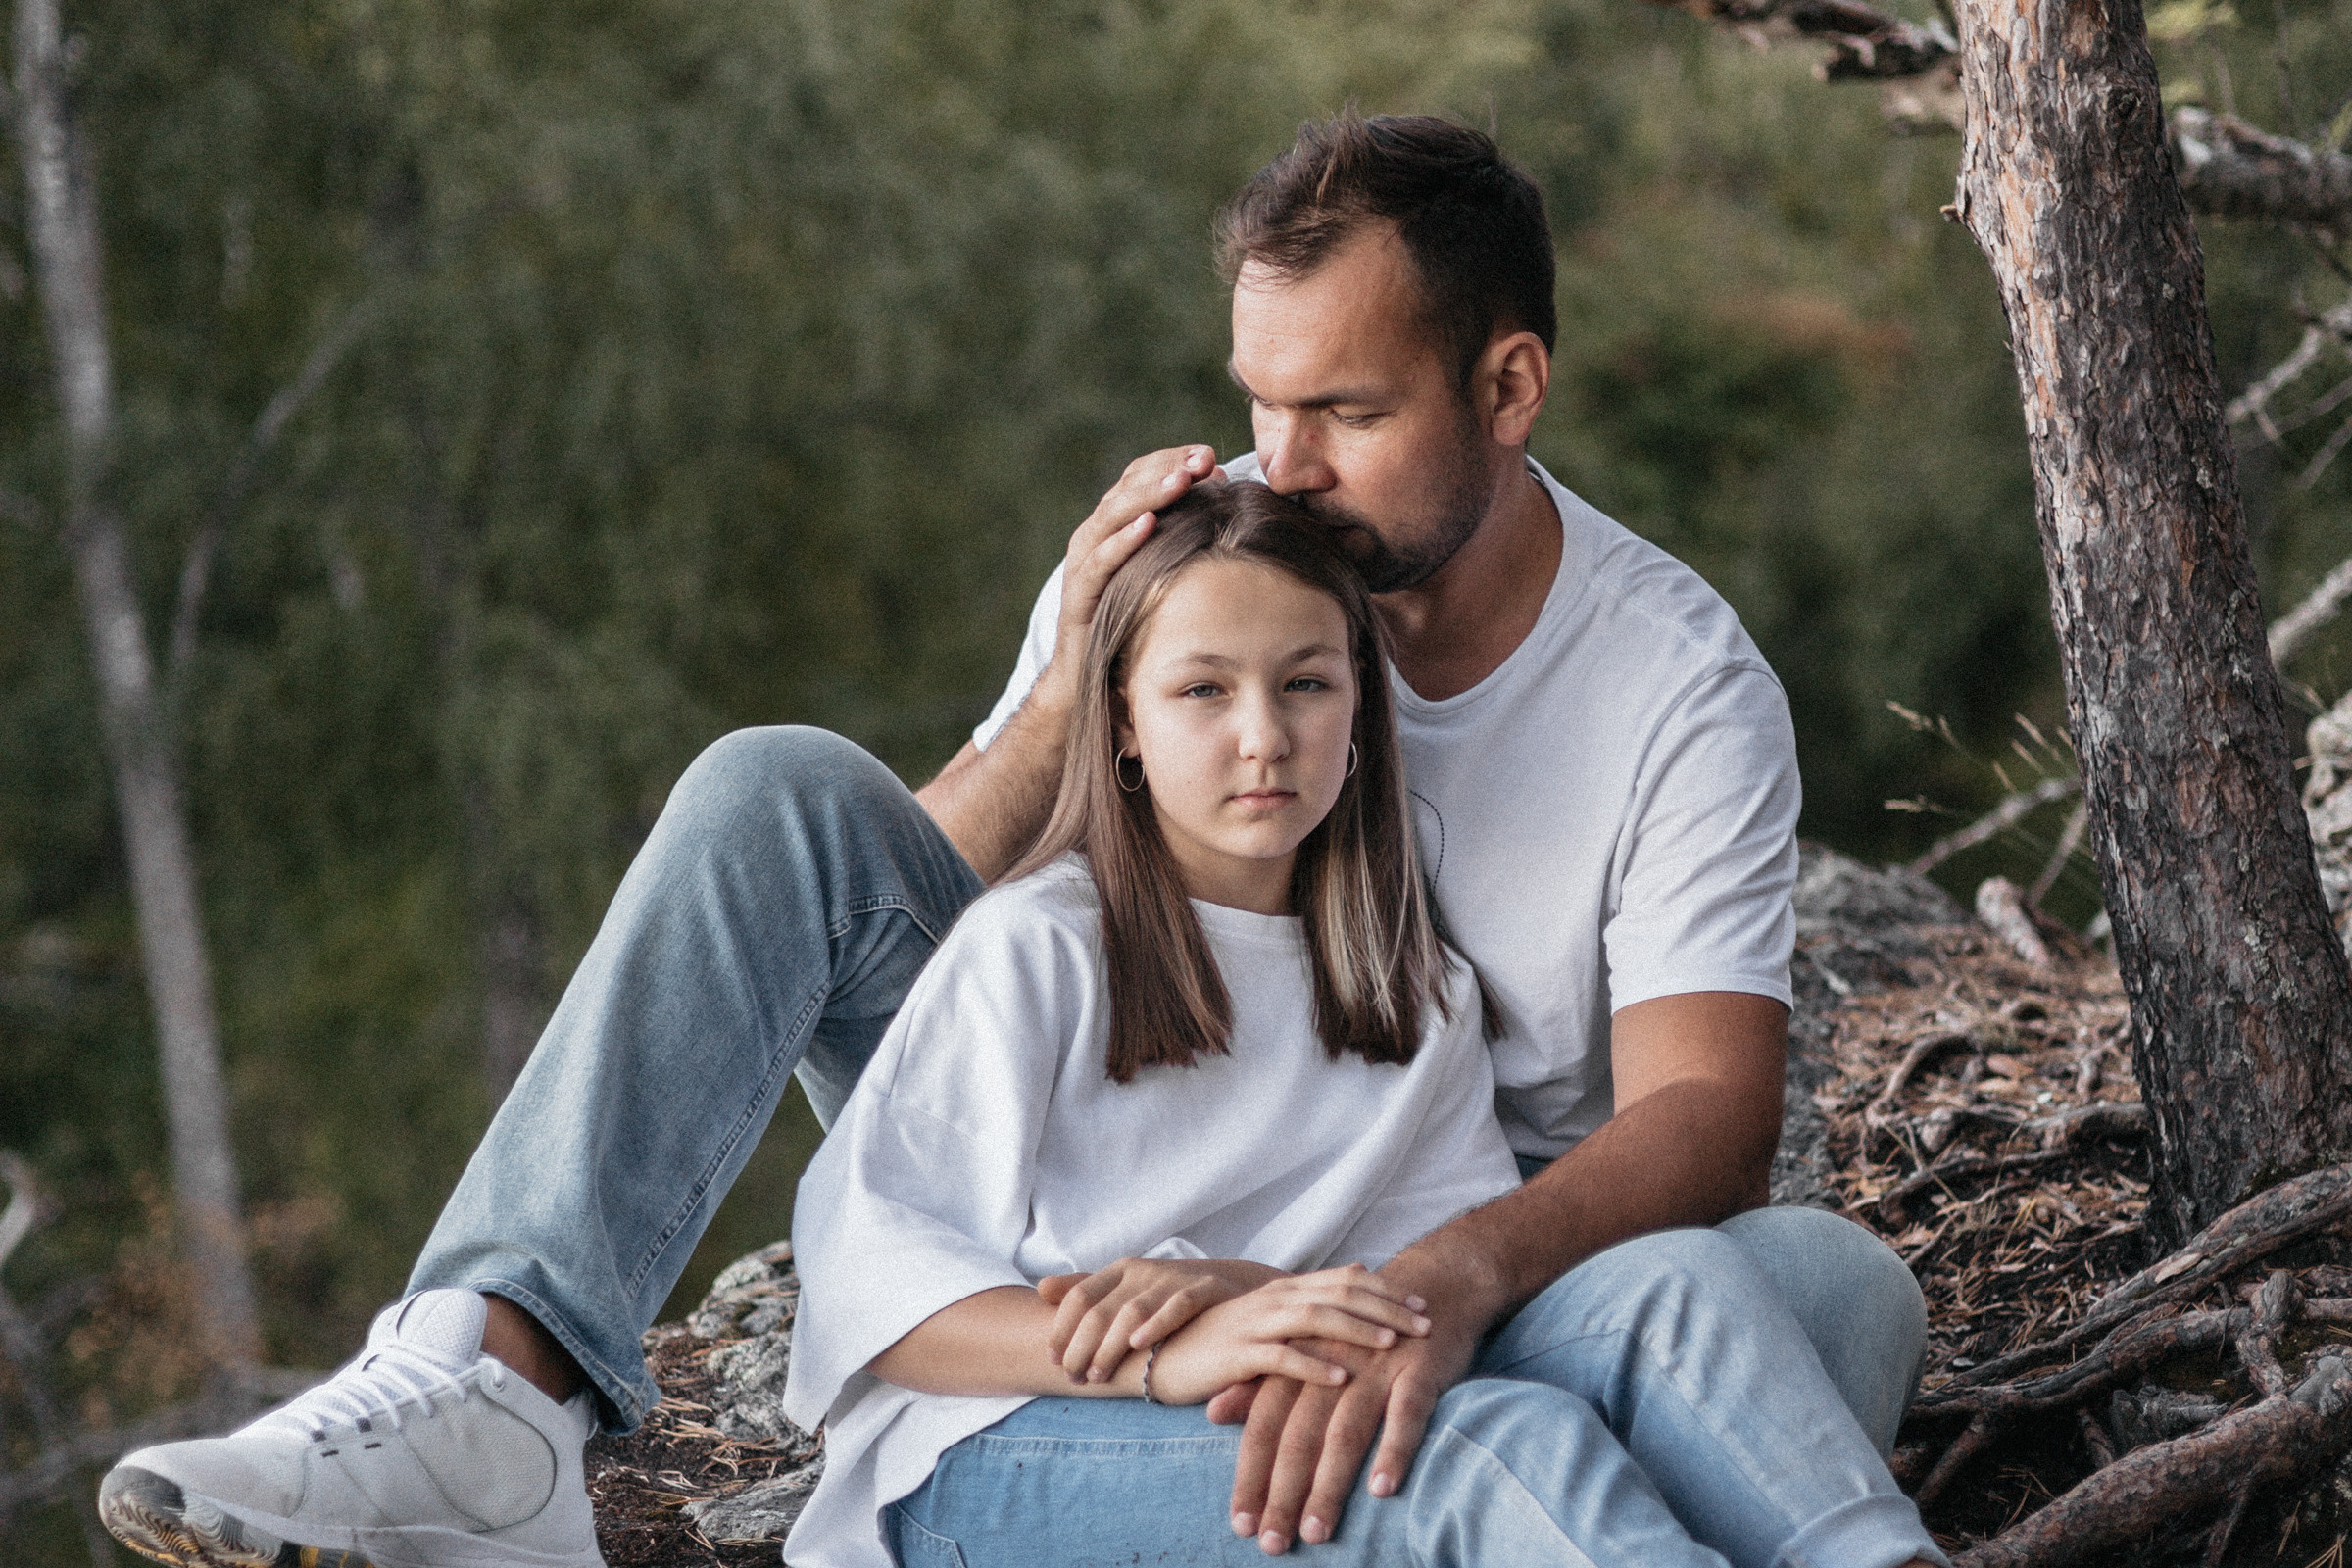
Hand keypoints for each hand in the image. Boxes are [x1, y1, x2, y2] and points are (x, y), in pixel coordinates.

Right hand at [1037, 446, 1221, 705]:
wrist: (1090, 676)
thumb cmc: (1137, 622)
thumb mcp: (1163, 574)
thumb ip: (1184, 540)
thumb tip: (1231, 506)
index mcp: (1118, 525)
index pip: (1142, 475)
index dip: (1173, 459)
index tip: (1211, 456)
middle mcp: (1096, 535)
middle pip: (1129, 486)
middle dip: (1168, 468)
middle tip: (1204, 458)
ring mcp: (1085, 562)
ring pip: (1113, 515)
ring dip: (1150, 493)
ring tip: (1182, 480)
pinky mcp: (1079, 594)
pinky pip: (1099, 561)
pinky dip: (1122, 540)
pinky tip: (1149, 523)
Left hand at [1038, 1257, 1284, 1384]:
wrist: (1233, 1285)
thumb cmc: (1168, 1296)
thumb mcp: (1126, 1290)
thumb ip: (1085, 1290)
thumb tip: (1041, 1289)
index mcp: (1120, 1270)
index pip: (1079, 1295)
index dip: (1061, 1327)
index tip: (1052, 1358)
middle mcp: (1143, 1271)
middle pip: (1100, 1308)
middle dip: (1081, 1346)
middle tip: (1073, 1376)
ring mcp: (1173, 1279)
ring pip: (1132, 1311)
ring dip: (1110, 1346)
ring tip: (1098, 1374)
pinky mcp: (1205, 1289)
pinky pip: (1178, 1305)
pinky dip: (1156, 1323)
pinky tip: (1138, 1345)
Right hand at [1142, 1268, 1435, 1407]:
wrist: (1161, 1353)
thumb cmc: (1220, 1341)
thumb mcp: (1270, 1319)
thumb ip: (1311, 1303)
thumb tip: (1359, 1278)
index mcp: (1285, 1290)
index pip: (1346, 1281)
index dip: (1388, 1291)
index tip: (1425, 1306)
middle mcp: (1274, 1299)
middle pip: (1340, 1294)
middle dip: (1386, 1308)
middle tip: (1426, 1324)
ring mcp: (1255, 1324)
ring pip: (1314, 1317)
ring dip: (1356, 1329)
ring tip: (1392, 1344)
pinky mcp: (1236, 1354)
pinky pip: (1280, 1357)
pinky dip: (1313, 1365)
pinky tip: (1342, 1378)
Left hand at [1213, 1285, 1485, 1552]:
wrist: (1431, 1286)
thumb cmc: (1362, 1334)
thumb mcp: (1307, 1353)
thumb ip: (1261, 1386)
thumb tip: (1212, 1413)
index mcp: (1300, 1365)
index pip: (1265, 1427)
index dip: (1251, 1474)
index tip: (1240, 1523)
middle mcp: (1332, 1367)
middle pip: (1299, 1436)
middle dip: (1282, 1493)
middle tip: (1271, 1543)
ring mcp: (1377, 1369)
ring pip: (1346, 1432)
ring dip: (1329, 1484)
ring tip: (1315, 1531)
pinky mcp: (1419, 1370)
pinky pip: (1405, 1415)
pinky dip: (1394, 1450)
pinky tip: (1382, 1488)